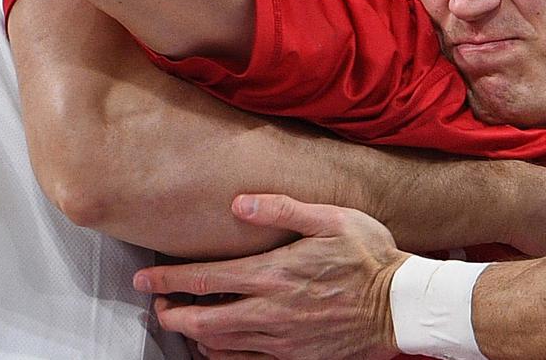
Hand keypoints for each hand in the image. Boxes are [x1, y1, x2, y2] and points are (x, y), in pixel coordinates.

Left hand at [134, 194, 406, 359]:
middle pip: (201, 323)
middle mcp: (271, 312)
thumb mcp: (332, 219)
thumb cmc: (370, 257)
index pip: (206, 279)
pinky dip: (222, 356)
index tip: (144, 278)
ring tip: (187, 323)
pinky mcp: (294, 359)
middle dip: (171, 316)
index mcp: (275, 274)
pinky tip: (220, 345)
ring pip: (220, 347)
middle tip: (160, 306)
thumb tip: (240, 202)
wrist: (401, 306)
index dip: (168, 280)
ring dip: (195, 336)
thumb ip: (283, 209)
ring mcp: (281, 341)